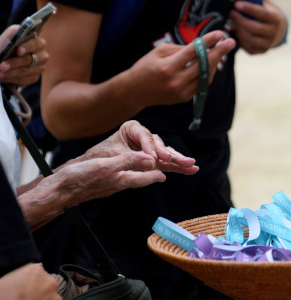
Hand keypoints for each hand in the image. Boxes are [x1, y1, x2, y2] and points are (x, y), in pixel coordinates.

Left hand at [0, 25, 47, 87]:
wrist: (3, 61)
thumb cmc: (6, 47)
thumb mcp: (7, 38)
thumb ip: (12, 33)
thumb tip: (18, 30)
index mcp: (36, 41)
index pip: (36, 43)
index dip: (28, 47)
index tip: (18, 51)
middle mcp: (42, 54)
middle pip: (30, 59)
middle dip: (15, 63)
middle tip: (1, 66)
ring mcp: (40, 66)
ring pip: (26, 70)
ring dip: (11, 72)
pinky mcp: (34, 77)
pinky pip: (25, 79)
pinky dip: (12, 78)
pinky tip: (3, 77)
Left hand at [83, 120, 198, 174]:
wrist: (89, 169)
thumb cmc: (98, 160)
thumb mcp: (113, 157)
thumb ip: (133, 159)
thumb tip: (153, 162)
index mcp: (131, 129)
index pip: (145, 136)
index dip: (152, 148)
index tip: (156, 159)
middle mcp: (142, 137)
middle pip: (160, 145)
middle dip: (172, 155)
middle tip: (183, 161)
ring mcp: (148, 149)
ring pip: (166, 154)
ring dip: (178, 161)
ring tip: (191, 166)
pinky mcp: (152, 160)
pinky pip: (166, 163)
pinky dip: (177, 167)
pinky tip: (190, 170)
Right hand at [127, 31, 235, 108]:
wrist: (135, 91)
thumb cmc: (146, 66)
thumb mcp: (159, 52)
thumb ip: (181, 49)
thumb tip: (202, 47)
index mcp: (167, 67)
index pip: (193, 51)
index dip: (208, 42)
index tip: (220, 34)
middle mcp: (176, 81)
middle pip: (204, 65)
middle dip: (220, 52)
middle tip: (231, 42)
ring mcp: (181, 92)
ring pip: (206, 76)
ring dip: (216, 63)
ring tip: (221, 50)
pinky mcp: (185, 98)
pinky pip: (202, 84)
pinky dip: (208, 73)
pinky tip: (211, 63)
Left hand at [230, 0, 286, 53]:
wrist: (279, 31)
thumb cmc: (267, 13)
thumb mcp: (265, 4)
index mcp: (275, 18)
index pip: (261, 13)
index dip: (248, 8)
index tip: (236, 3)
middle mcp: (273, 32)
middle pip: (254, 27)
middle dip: (240, 20)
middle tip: (230, 13)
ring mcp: (268, 44)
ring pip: (250, 39)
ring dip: (238, 30)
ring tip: (231, 22)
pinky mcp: (262, 51)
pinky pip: (248, 48)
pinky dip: (240, 41)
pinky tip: (235, 32)